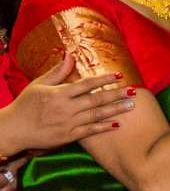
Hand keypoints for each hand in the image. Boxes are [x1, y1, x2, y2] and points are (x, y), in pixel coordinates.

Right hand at [0, 61, 133, 154]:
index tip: (119, 75)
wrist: (14, 129)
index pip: (85, 84)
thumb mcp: (38, 85)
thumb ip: (57, 72)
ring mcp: (68, 123)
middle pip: (96, 99)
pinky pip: (90, 131)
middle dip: (116, 94)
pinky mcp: (68, 136)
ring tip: (131, 106)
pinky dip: (103, 127)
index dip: (103, 79)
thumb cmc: (26, 105)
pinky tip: (117, 124)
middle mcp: (65, 108)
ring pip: (96, 115)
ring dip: (115, 110)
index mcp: (59, 93)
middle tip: (134, 91)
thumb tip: (70, 55)